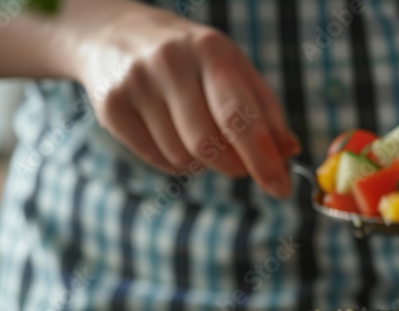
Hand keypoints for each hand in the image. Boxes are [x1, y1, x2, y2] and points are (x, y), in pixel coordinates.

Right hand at [73, 3, 297, 195]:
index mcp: (210, 51)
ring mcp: (135, 83)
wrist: (115, 34)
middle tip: (240, 165)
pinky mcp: (110, 107)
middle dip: (232, 166)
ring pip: (182, 156)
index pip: (238, 116)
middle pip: (207, 144)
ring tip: (199, 134)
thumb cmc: (193, 59)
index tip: (281, 188)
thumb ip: (265, 110)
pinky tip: (173, 136)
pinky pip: (155, 159)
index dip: (262, 158)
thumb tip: (288, 152)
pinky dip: (175, 162)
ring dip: (202, 162)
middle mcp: (169, 62)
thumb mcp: (233, 68)